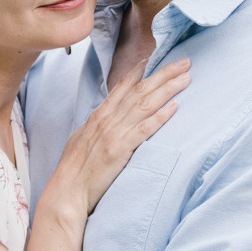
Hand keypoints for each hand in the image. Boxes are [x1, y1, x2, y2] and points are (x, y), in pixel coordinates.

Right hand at [46, 57, 189, 217]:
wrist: (66, 191)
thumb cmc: (73, 171)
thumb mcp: (82, 140)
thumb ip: (97, 128)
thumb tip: (106, 121)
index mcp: (98, 117)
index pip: (122, 87)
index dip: (139, 71)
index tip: (154, 59)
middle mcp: (106, 120)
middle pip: (139, 90)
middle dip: (163, 74)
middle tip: (184, 62)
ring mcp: (113, 134)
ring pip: (145, 104)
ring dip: (167, 89)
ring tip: (185, 78)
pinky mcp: (119, 150)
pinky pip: (144, 129)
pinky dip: (160, 117)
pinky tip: (174, 107)